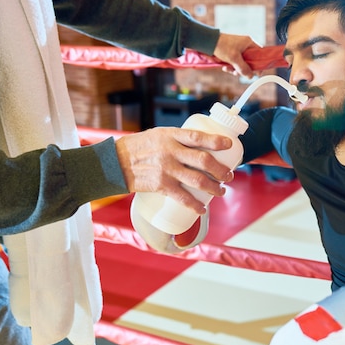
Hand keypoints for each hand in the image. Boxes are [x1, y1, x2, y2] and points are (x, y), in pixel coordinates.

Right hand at [115, 127, 234, 213]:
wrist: (115, 163)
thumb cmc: (139, 148)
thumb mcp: (158, 135)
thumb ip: (177, 140)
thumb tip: (200, 148)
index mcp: (171, 136)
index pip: (198, 137)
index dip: (216, 141)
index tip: (230, 146)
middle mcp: (170, 152)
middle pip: (204, 161)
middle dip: (221, 170)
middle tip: (229, 175)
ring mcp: (166, 169)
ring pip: (198, 180)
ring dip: (214, 187)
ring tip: (221, 191)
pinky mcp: (161, 185)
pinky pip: (183, 198)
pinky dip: (195, 205)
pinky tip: (203, 209)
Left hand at [214, 33, 260, 77]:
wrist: (208, 42)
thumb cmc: (222, 46)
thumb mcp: (234, 59)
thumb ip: (243, 68)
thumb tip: (250, 76)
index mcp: (248, 43)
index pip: (259, 54)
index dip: (259, 64)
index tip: (257, 73)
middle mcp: (245, 46)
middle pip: (250, 61)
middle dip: (243, 69)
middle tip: (238, 73)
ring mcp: (238, 49)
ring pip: (241, 63)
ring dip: (235, 69)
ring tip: (228, 69)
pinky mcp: (231, 53)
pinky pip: (235, 63)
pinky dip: (230, 66)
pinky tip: (224, 67)